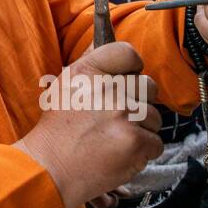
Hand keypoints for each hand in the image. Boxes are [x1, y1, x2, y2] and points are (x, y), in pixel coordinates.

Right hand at [14, 43, 160, 207]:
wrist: (51, 168)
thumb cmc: (58, 130)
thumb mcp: (64, 87)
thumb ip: (91, 64)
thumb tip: (106, 39)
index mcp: (88, 71)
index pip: (128, 53)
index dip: (131, 67)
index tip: (125, 80)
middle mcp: (108, 89)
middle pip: (148, 86)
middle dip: (138, 103)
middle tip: (116, 119)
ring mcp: (124, 115)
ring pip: (155, 117)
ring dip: (141, 130)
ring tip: (114, 140)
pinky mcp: (136, 141)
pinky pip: (156, 143)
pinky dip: (143, 153)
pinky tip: (120, 154)